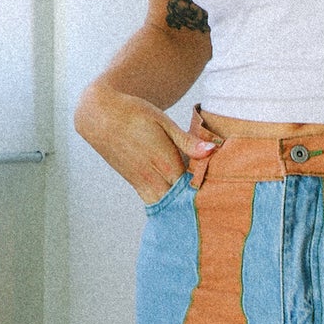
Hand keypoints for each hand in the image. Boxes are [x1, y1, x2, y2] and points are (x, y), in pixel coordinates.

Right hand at [74, 89, 215, 203]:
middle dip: (197, 205)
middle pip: (181, 201)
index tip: (222, 193)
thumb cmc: (135, 113)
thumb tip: (212, 150)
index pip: (193, 186)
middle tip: (215, 207)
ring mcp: (142, 183)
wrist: (100, 116)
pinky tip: (179, 206)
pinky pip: (154, 203)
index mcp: (165, 161)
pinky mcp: (135, 184)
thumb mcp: (163, 122)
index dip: (208, 191)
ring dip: (181, 208)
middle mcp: (153, 177)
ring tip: (198, 209)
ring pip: (167, 206)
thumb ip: (188, 141)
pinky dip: (167, 206)